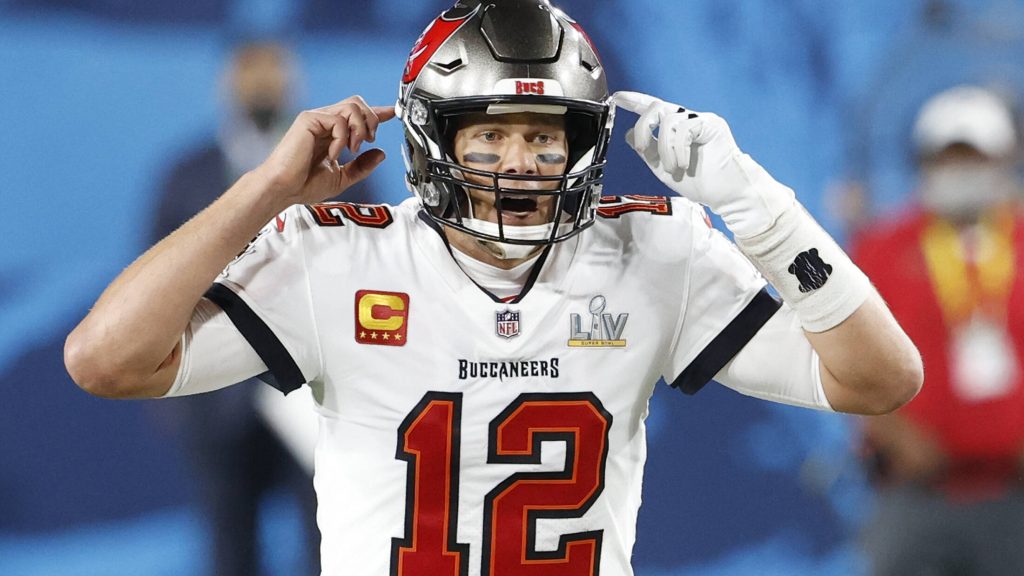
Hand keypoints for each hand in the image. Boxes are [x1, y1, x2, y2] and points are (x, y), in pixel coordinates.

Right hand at [255, 96, 396, 206]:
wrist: (284, 190)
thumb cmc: (304, 185)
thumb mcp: (342, 178)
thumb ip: (361, 166)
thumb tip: (381, 154)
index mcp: (331, 134)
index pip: (357, 115)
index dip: (377, 112)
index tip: (392, 113)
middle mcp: (324, 122)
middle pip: (358, 103)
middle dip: (372, 120)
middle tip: (369, 141)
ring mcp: (316, 119)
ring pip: (352, 106)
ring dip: (360, 128)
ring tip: (353, 149)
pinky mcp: (309, 119)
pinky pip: (338, 120)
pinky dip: (342, 138)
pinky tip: (333, 154)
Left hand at [612, 91, 793, 238]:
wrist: (726, 193)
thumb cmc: (700, 182)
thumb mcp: (663, 167)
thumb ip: (647, 150)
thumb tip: (629, 134)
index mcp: (676, 130)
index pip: (653, 109)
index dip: (635, 101)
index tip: (617, 97)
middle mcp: (688, 120)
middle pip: (657, 106)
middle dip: (643, 127)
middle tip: (643, 149)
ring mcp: (700, 120)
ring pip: (669, 119)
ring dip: (664, 148)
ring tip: (672, 167)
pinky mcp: (712, 124)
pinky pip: (685, 128)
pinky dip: (678, 149)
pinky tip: (682, 165)